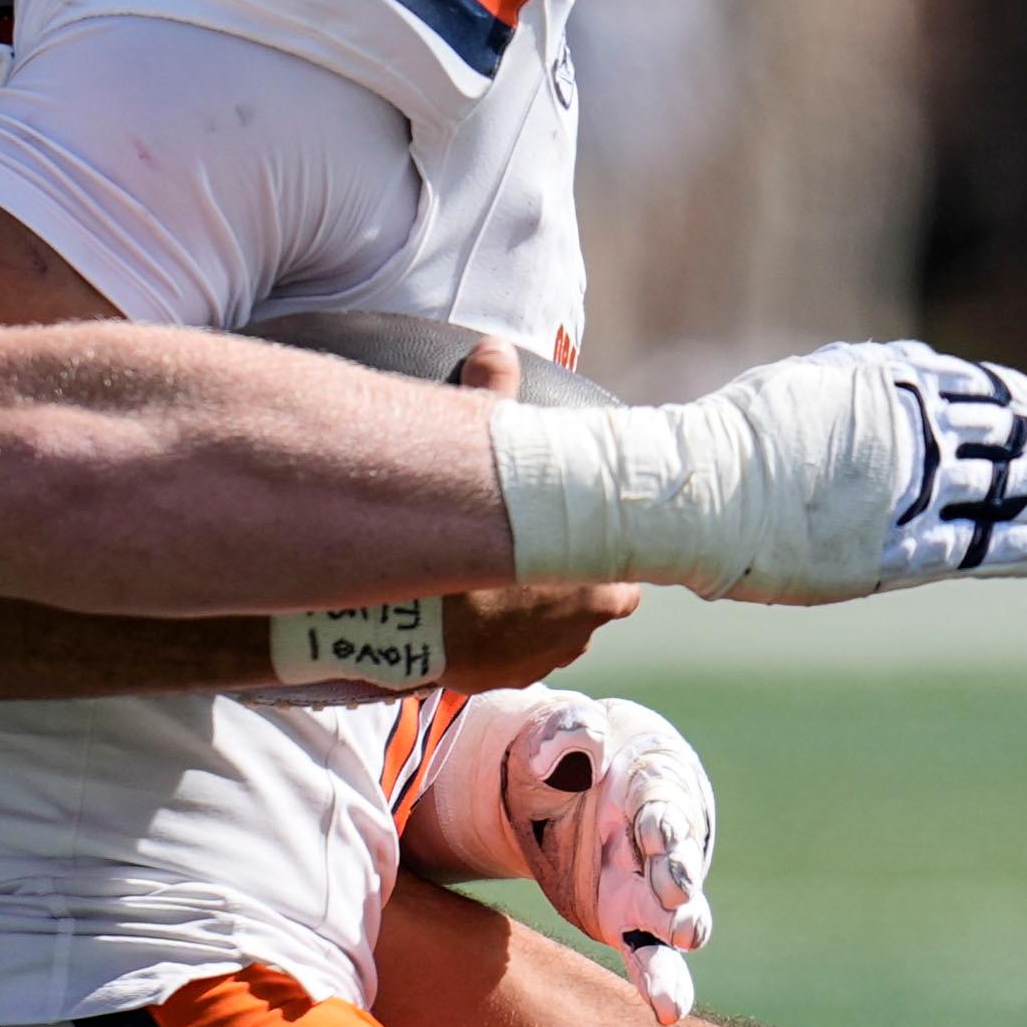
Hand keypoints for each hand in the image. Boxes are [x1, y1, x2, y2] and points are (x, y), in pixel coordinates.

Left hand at [417, 689, 714, 1023]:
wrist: (560, 780)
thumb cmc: (568, 751)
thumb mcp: (557, 733)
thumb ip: (566, 733)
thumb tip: (572, 741)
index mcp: (649, 787)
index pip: (661, 802)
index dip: (660, 816)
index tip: (656, 829)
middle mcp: (659, 842)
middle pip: (678, 860)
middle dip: (679, 873)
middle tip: (675, 889)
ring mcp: (647, 886)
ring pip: (675, 912)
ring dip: (679, 923)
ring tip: (681, 938)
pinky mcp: (627, 921)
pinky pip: (649, 954)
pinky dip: (661, 980)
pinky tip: (669, 1011)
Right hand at [440, 338, 643, 689]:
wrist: (402, 625)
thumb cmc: (455, 545)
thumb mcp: (483, 461)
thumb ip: (495, 399)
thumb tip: (494, 346)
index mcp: (604, 580)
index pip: (625, 555)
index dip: (597, 537)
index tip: (568, 524)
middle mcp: (585, 627)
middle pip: (593, 596)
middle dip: (565, 576)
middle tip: (524, 551)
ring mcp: (542, 659)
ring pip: (550, 627)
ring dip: (528, 609)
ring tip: (488, 582)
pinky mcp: (499, 680)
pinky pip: (509, 651)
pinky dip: (493, 634)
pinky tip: (464, 612)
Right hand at [696, 341, 1026, 603]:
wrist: (701, 490)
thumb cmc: (735, 435)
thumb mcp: (807, 382)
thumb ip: (863, 378)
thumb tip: (902, 368)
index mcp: (897, 387)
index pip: (990, 394)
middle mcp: (920, 435)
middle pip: (1020, 439)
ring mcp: (916, 494)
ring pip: (1020, 490)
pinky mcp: (904, 552)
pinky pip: (991, 549)